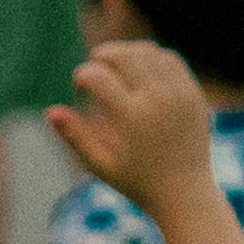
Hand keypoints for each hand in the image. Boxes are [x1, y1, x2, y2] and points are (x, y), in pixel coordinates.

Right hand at [46, 43, 214, 221]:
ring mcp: (178, 93)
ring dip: (125, 52)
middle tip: (94, 68)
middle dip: (101, 56)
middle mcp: (157, 100)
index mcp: (131, 117)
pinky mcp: (192, 92)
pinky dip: (150, 57)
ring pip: (146, 51)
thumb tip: (50, 111)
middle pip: (122, 55)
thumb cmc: (137, 182)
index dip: (81, 77)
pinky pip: (169, 59)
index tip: (79, 90)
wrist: (185, 193)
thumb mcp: (100, 164)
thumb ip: (74, 136)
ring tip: (113, 66)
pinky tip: (138, 69)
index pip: (97, 75)